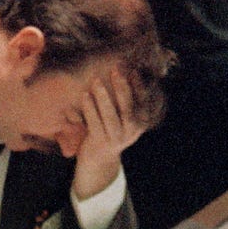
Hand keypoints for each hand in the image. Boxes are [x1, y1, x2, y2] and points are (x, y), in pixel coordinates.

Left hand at [71, 67, 145, 199]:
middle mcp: (131, 131)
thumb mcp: (123, 116)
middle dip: (121, 88)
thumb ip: (126, 98)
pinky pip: (94, 123)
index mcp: (140, 122)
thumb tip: (126, 69)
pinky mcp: (100, 142)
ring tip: (96, 81)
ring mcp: (116, 138)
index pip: (143, 102)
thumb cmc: (111, 129)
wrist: (99, 159)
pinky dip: (89, 109)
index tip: (131, 69)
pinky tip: (84, 95)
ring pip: (110, 116)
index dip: (138, 86)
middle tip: (115, 70)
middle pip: (127, 108)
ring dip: (103, 97)